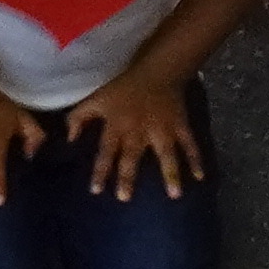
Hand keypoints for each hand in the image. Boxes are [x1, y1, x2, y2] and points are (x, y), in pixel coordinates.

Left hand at [72, 71, 208, 203]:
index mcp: (118, 125)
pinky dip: (195, 160)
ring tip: (174, 194)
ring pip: (166, 153)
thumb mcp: (96, 98)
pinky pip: (189, 144)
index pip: (106, 151)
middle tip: (124, 197)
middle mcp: (139, 130)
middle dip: (127, 176)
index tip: (96, 190)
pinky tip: (199, 177)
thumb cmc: (123, 88)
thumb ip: (79, 117)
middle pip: (132, 156)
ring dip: (170, 173)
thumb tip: (69, 139)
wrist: (156, 70)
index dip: (101, 170)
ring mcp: (162, 129)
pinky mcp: (179, 126)